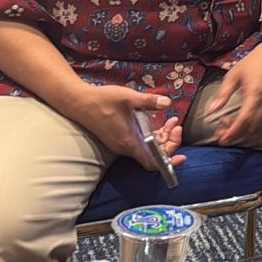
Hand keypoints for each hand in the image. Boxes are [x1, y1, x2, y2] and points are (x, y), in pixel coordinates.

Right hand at [65, 85, 186, 171]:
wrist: (78, 102)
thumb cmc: (103, 100)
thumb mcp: (128, 97)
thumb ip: (149, 101)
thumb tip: (167, 102)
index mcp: (130, 142)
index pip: (152, 163)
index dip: (169, 163)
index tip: (182, 156)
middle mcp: (126, 146)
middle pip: (154, 154)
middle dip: (170, 142)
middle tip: (177, 126)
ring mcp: (122, 143)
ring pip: (149, 146)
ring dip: (163, 136)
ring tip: (173, 120)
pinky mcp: (120, 137)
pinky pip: (141, 141)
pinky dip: (153, 134)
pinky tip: (159, 120)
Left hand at [205, 43, 261, 145]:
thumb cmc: (252, 62)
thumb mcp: (233, 75)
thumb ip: (222, 94)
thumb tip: (211, 111)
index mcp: (255, 94)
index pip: (243, 120)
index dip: (232, 132)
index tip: (222, 140)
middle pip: (251, 126)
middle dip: (236, 133)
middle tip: (221, 130)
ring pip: (259, 125)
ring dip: (245, 129)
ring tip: (230, 123)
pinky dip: (254, 124)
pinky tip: (244, 119)